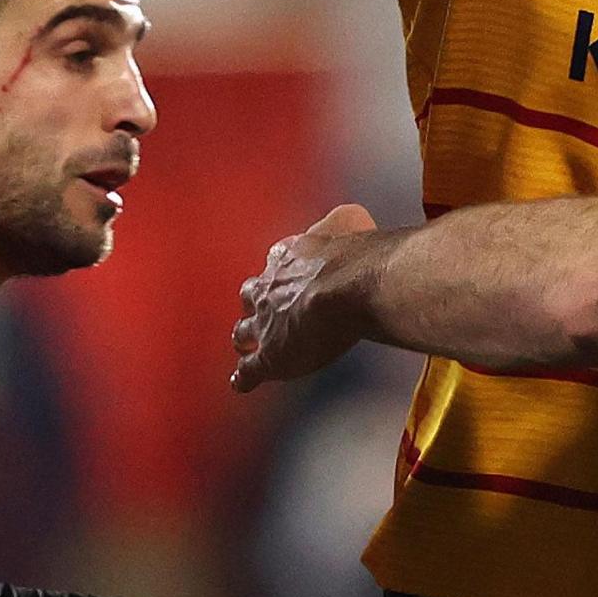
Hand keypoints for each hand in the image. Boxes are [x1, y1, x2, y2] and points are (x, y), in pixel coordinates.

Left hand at [233, 204, 379, 389]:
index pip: (276, 261)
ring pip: (243, 331)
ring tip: (244, 343)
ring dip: (245, 336)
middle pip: (250, 294)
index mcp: (288, 259)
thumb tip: (353, 213)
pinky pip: (248, 371)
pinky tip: (240, 382)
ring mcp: (265, 324)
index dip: (279, 270)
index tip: (281, 273)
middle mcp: (269, 289)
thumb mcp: (348, 223)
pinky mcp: (269, 357)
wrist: (350, 286)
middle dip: (253, 301)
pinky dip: (243, 377)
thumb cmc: (356, 257)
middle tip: (259, 308)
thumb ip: (344, 221)